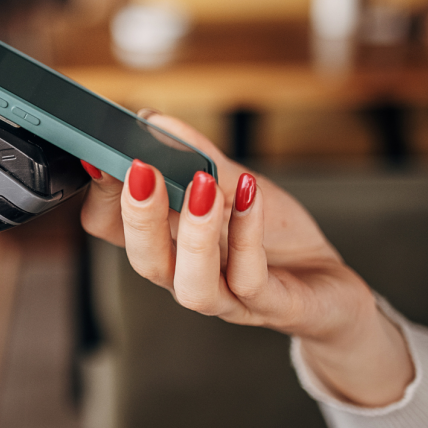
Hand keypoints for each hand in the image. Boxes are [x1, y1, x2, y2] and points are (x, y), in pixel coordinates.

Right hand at [80, 113, 413, 407]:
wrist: (328, 284)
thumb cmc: (273, 238)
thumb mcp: (232, 185)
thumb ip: (193, 157)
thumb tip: (154, 120)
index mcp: (165, 246)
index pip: (111, 228)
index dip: (100, 194)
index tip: (99, 153)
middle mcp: (185, 276)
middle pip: (144, 259)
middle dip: (138, 214)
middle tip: (140, 169)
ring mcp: (227, 298)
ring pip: (192, 284)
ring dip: (193, 233)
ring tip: (200, 186)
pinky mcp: (270, 306)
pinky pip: (251, 277)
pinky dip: (247, 232)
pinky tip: (248, 193)